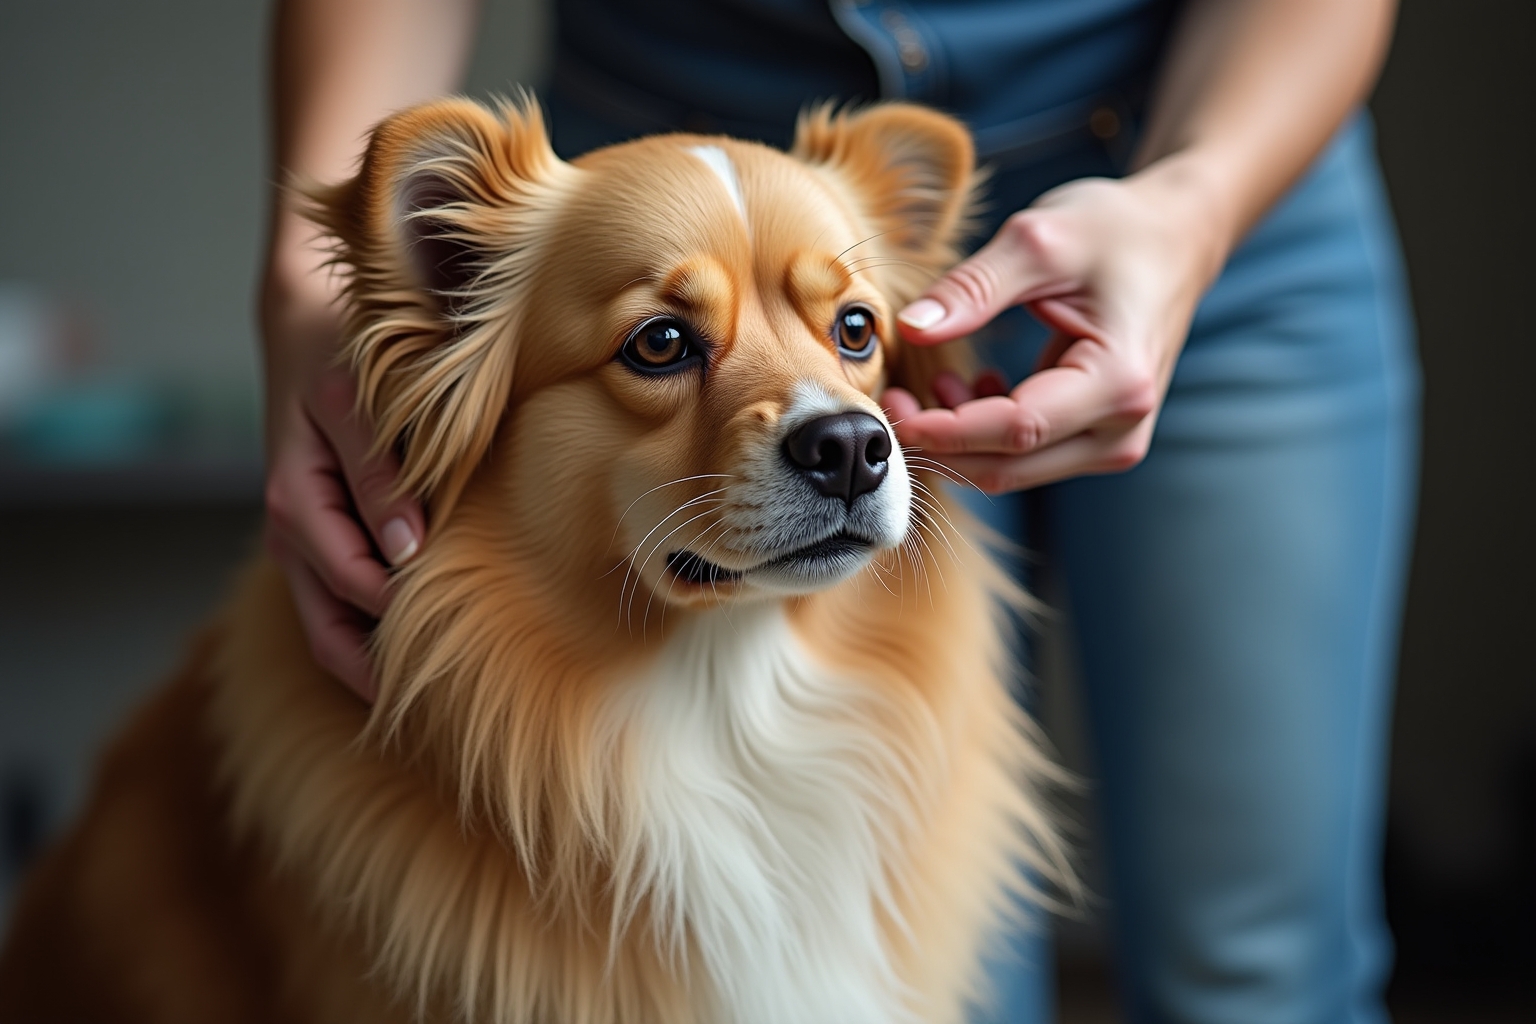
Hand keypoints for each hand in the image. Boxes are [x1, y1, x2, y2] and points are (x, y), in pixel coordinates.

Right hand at [260, 252, 423, 701]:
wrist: (303, 327)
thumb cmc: (338, 355)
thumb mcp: (356, 401)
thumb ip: (380, 472)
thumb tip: (408, 548)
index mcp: (296, 503)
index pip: (354, 587)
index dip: (406, 621)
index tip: (470, 650)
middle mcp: (289, 534)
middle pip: (332, 634)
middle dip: (387, 676)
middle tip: (459, 713)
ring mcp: (301, 544)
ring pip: (332, 633)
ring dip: (378, 670)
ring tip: (446, 708)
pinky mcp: (319, 541)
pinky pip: (338, 611)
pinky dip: (373, 641)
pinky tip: (425, 661)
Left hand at [882, 161, 1230, 493]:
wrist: (1177, 237)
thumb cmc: (1118, 230)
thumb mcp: (1040, 240)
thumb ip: (972, 288)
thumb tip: (910, 327)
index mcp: (1118, 381)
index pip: (1015, 429)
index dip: (945, 429)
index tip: (890, 406)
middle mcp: (1123, 428)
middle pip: (1009, 466)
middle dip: (940, 443)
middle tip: (891, 398)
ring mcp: (1114, 441)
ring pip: (1013, 469)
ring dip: (959, 440)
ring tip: (931, 383)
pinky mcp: (1099, 438)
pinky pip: (1027, 456)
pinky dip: (983, 435)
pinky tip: (968, 389)